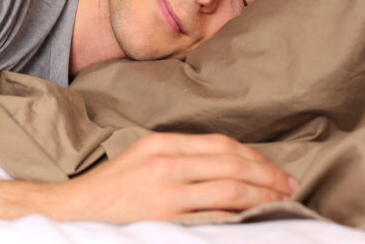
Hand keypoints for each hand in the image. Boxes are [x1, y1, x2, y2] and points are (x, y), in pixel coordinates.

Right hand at [47, 132, 298, 222]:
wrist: (74, 210)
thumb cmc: (110, 187)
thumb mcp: (143, 157)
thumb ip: (179, 156)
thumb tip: (224, 165)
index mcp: (162, 144)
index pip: (221, 144)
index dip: (254, 157)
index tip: (273, 169)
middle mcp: (166, 163)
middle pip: (232, 165)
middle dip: (268, 175)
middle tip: (290, 186)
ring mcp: (166, 193)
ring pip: (229, 190)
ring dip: (263, 196)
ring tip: (281, 201)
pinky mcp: (164, 219)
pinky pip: (212, 217)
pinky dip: (239, 217)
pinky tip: (255, 219)